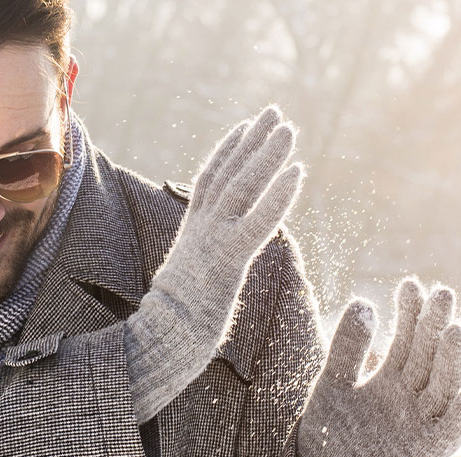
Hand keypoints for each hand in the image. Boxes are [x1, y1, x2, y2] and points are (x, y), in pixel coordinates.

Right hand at [124, 107, 303, 423]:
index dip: (229, 149)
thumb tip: (206, 260)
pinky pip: (259, 221)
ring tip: (289, 130)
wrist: (162, 338)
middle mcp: (201, 227)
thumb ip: (201, 259)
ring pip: (243, 187)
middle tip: (276, 113)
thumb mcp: (187, 278)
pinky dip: (279, 195)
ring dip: (268, 155)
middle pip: (229, 172)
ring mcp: (213, 241)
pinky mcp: (228, 260)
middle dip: (254, 141)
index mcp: (192, 229)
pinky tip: (299, 173)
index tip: (247, 126)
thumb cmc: (173, 318)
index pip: (210, 178)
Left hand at [297, 278, 460, 456]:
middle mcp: (412, 397)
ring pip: (444, 385)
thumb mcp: (331, 387)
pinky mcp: (432, 451)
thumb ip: (347, 349)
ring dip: (453, 359)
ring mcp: (424, 423)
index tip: (411, 284)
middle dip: (434, 326)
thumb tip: (364, 302)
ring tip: (455, 329)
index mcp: (389, 380)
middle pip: (428, 356)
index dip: (410, 313)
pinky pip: (454, 427)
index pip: (405, 339)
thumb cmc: (331, 440)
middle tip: (442, 293)